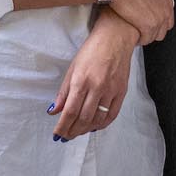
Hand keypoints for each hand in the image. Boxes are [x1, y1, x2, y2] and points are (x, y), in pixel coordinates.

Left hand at [49, 13, 137, 140]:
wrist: (115, 38)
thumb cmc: (91, 50)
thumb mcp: (72, 68)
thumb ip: (64, 92)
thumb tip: (54, 110)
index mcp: (81, 81)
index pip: (70, 111)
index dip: (63, 126)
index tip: (57, 134)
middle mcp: (97, 88)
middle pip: (83, 118)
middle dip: (72, 131)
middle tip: (66, 136)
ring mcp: (111, 91)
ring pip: (97, 120)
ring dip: (85, 130)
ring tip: (77, 133)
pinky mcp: (122, 92)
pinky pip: (112, 115)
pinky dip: (102, 125)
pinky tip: (93, 127)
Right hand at [106, 0, 175, 44]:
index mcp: (166, 0)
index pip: (168, 18)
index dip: (157, 21)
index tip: (148, 20)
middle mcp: (165, 11)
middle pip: (163, 29)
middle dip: (153, 29)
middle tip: (141, 26)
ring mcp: (157, 19)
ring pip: (155, 36)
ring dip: (146, 35)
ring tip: (135, 31)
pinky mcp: (146, 27)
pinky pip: (146, 39)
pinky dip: (139, 39)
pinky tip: (132, 34)